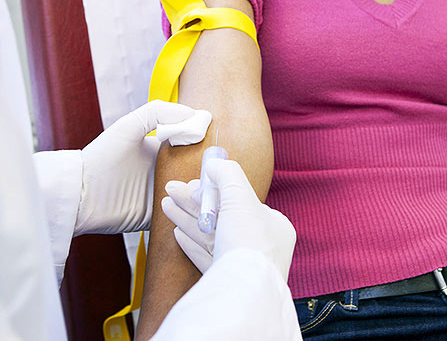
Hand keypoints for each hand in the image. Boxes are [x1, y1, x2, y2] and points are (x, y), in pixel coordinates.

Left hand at [74, 100, 210, 235]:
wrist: (79, 196)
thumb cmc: (102, 157)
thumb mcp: (129, 126)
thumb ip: (158, 112)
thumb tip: (195, 114)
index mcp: (160, 150)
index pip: (192, 146)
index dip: (206, 145)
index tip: (220, 146)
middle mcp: (164, 172)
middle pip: (196, 171)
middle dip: (209, 173)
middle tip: (220, 174)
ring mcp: (161, 195)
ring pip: (192, 195)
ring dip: (201, 194)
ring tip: (210, 192)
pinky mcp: (157, 218)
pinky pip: (180, 216)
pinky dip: (190, 214)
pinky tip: (200, 209)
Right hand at [162, 159, 295, 280]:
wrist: (241, 290)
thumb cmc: (248, 241)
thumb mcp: (239, 196)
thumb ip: (227, 174)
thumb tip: (215, 163)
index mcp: (273, 226)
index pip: (240, 200)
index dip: (215, 189)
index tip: (193, 183)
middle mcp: (261, 245)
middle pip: (222, 216)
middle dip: (194, 203)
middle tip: (172, 190)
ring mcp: (242, 264)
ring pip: (211, 235)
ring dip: (187, 218)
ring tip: (167, 204)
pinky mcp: (225, 280)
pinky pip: (207, 256)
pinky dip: (191, 243)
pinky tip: (177, 233)